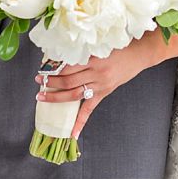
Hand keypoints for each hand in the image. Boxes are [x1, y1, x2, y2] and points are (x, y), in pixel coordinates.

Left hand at [36, 32, 162, 138]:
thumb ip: (82, 51)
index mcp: (93, 59)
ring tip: (43, 97)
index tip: (42, 68)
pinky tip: (72, 133)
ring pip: (74, 95)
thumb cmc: (118, 46)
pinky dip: (80, 122)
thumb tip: (59, 54)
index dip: (53, 69)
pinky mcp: (104, 93)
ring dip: (57, 97)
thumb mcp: (98, 45)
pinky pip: (89, 109)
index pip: (67, 67)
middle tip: (38, 81)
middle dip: (51, 83)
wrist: (139, 54)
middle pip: (68, 81)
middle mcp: (96, 73)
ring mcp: (100, 86)